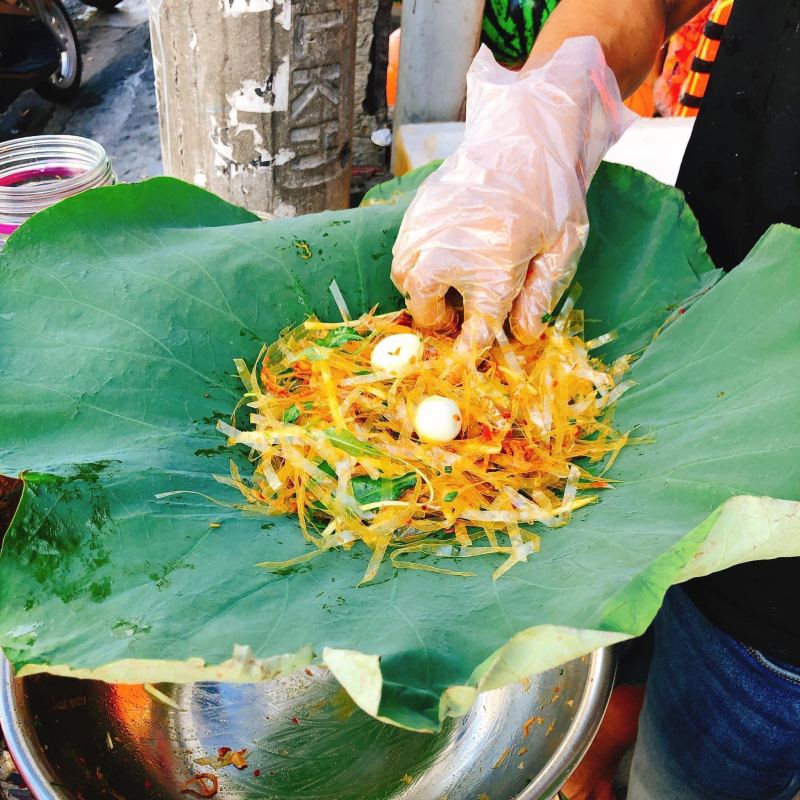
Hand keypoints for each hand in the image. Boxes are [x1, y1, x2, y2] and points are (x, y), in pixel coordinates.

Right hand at [391, 37, 633, 352]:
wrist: (524, 129)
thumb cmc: (552, 190)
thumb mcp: (561, 246)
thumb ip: (539, 293)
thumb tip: (524, 334)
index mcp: (492, 267)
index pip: (475, 326)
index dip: (471, 346)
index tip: (467, 355)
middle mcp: (449, 251)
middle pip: (424, 306)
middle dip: (437, 318)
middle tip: (457, 314)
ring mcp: (427, 229)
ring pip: (405, 279)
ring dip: (423, 291)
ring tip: (449, 284)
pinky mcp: (416, 211)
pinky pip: (402, 251)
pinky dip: (416, 264)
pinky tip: (442, 255)